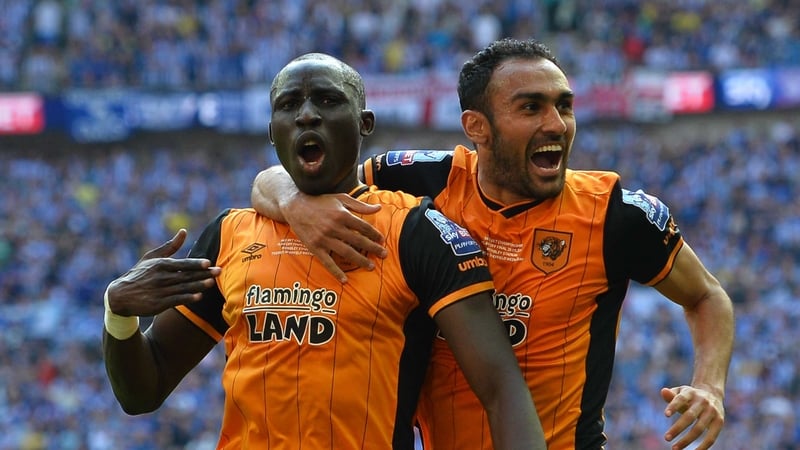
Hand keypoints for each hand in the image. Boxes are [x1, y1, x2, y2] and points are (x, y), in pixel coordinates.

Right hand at [106, 229, 220, 316]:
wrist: (120, 295)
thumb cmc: (139, 273)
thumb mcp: (152, 257)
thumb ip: (170, 246)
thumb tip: (184, 231)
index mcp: (161, 265)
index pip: (182, 264)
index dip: (195, 264)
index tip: (208, 263)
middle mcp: (161, 277)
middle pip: (186, 275)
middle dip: (203, 274)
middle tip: (219, 271)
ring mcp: (160, 291)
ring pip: (183, 287)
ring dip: (198, 285)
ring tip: (212, 283)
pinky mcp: (159, 303)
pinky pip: (175, 300)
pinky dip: (187, 298)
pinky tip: (198, 297)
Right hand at [283, 192, 386, 282]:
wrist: (295, 206)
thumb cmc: (320, 201)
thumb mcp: (341, 198)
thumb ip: (360, 205)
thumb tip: (379, 208)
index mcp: (342, 214)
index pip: (363, 227)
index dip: (374, 234)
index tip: (382, 240)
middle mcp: (334, 227)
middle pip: (358, 241)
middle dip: (373, 249)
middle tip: (384, 255)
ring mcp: (324, 239)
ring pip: (346, 252)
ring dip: (360, 260)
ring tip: (371, 267)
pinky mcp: (315, 247)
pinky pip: (327, 262)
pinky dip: (336, 272)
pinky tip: (345, 279)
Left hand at [661, 385, 724, 448]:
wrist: (712, 393)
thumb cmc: (690, 396)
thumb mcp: (681, 392)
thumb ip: (671, 395)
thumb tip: (663, 391)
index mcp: (691, 393)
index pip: (681, 399)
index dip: (673, 406)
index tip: (665, 415)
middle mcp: (703, 402)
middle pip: (690, 416)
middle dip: (678, 428)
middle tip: (666, 438)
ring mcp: (712, 412)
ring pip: (699, 428)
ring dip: (687, 440)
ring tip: (675, 448)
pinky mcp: (719, 422)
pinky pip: (711, 437)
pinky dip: (703, 446)